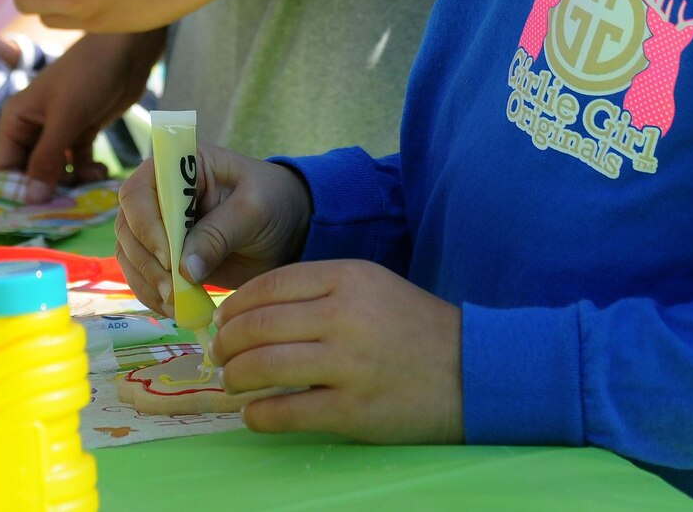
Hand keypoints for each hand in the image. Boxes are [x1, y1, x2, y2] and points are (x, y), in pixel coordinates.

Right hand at [0, 30, 164, 197]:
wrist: (127, 49)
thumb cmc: (88, 76)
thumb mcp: (65, 118)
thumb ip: (46, 159)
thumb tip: (31, 200)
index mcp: (15, 120)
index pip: (6, 168)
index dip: (19, 192)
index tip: (37, 215)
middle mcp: (32, 128)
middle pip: (32, 174)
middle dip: (50, 190)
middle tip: (70, 205)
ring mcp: (57, 130)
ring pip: (57, 171)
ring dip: (72, 182)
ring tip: (92, 181)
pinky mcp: (82, 131)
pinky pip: (78, 163)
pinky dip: (87, 171)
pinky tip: (101, 172)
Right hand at [116, 141, 311, 311]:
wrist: (288, 228)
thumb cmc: (273, 202)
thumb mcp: (253, 209)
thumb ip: (220, 233)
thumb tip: (186, 269)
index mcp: (178, 165)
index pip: (139, 191)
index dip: (146, 224)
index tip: (168, 256)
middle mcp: (160, 193)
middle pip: (128, 226)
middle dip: (147, 261)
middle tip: (174, 289)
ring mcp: (159, 226)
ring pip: (129, 254)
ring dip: (147, 282)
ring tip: (177, 304)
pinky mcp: (164, 256)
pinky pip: (142, 275)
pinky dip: (153, 295)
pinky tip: (175, 309)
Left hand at [214, 260, 463, 443]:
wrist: (474, 372)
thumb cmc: (415, 328)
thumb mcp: (372, 286)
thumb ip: (319, 291)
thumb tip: (254, 310)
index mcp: (348, 277)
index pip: (270, 285)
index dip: (235, 304)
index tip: (222, 320)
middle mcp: (345, 315)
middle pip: (259, 325)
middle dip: (227, 343)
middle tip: (219, 355)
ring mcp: (349, 364)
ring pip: (265, 366)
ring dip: (236, 377)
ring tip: (232, 383)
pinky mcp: (353, 410)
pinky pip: (288, 412)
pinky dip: (259, 415)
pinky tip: (253, 415)